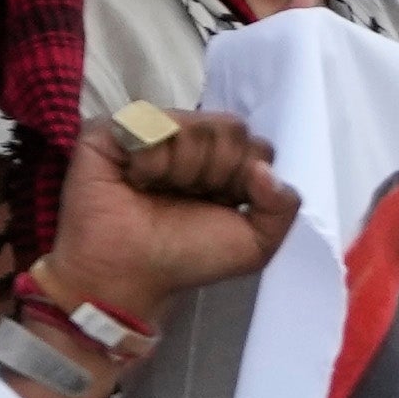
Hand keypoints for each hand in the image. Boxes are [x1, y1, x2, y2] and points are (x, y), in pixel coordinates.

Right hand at [45, 106, 298, 332]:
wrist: (129, 273)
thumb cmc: (186, 258)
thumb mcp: (254, 244)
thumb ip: (283, 207)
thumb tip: (265, 168)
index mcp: (225, 163)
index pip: (257, 144)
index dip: (246, 177)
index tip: (222, 205)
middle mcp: (193, 141)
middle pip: (232, 128)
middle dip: (218, 171)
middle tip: (189, 197)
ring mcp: (155, 130)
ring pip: (196, 124)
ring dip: (184, 169)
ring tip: (159, 191)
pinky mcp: (115, 127)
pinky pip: (152, 124)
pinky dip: (152, 160)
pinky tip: (136, 181)